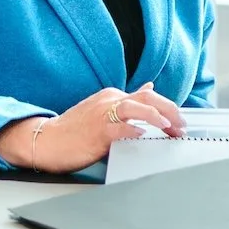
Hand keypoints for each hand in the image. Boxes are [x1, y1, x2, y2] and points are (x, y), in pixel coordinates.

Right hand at [0, 86, 185, 173]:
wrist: (47, 140)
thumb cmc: (74, 130)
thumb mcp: (102, 110)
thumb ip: (127, 102)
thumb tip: (149, 88)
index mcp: (112, 96)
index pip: (147, 96)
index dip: (167, 108)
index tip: (178, 121)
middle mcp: (110, 100)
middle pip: (147, 97)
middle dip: (169, 109)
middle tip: (182, 124)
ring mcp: (103, 114)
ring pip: (137, 106)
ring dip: (158, 116)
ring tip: (170, 126)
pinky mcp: (97, 131)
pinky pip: (120, 127)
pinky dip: (134, 130)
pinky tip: (144, 135)